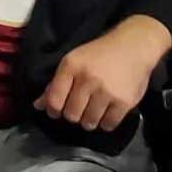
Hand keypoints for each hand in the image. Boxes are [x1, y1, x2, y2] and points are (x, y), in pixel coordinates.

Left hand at [33, 14, 171, 132]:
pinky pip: (108, 125)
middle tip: (81, 106)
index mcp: (71, 66)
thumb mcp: (74, 61)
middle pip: (71, 115)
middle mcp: (88, 79)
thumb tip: (38, 106)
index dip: (53, 110)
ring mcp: (106, 91)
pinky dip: (106, 122)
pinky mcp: (124, 102)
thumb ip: (55, 84)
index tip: (58, 110)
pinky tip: (108, 110)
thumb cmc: (100, 54)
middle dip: (74, 114)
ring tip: (95, 108)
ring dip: (90, 120)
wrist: (133, 46)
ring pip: (89, 123)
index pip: (54, 100)